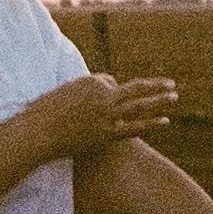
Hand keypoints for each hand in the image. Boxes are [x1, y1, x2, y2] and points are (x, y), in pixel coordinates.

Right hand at [30, 73, 177, 156]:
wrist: (37, 132)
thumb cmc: (45, 112)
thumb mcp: (66, 91)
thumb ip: (85, 90)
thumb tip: (98, 93)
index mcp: (91, 80)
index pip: (111, 82)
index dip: (109, 91)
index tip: (101, 101)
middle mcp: (102, 95)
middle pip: (134, 88)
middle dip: (154, 85)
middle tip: (171, 83)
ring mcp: (106, 114)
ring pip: (139, 105)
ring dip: (159, 100)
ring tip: (175, 96)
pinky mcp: (106, 133)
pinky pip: (134, 127)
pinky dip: (151, 123)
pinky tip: (165, 121)